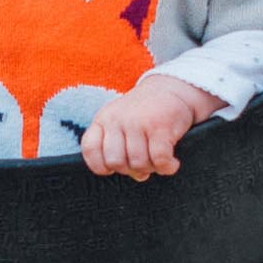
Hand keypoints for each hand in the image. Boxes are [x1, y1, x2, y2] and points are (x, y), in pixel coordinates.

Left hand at [80, 75, 223, 179]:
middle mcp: (118, 120)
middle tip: (142, 164)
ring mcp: (138, 122)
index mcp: (104, 119)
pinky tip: (171, 163)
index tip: (112, 168)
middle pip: (115, 162)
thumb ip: (115, 145)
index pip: (90, 149)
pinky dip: (167, 167)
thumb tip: (132, 174)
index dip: (100, 165)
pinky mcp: (160, 127)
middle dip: (130, 170)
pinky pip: (159, 160)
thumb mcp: (120, 121)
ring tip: (158, 161)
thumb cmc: (145, 112)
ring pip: (138, 163)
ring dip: (151, 168)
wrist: (173, 88)